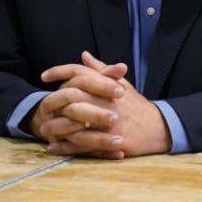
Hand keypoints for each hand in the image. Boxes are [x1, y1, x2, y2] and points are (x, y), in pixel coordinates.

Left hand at [43, 52, 170, 157]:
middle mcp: (105, 100)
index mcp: (108, 85)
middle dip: (54, 99)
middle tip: (44, 104)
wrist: (157, 128)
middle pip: (70, 94)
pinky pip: (78, 143)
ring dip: (55, 124)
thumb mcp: (122, 84)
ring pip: (71, 120)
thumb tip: (84, 55)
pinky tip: (54, 146)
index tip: (45, 76)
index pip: (79, 73)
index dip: (59, 71)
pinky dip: (64, 145)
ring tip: (44, 127)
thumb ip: (101, 70)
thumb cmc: (137, 106)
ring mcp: (105, 120)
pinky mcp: (106, 139)